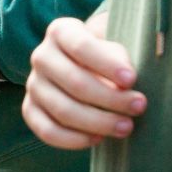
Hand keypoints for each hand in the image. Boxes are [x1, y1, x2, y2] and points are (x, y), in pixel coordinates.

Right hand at [22, 13, 145, 149]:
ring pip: (63, 109)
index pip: (82, 46)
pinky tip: (99, 140)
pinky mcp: (31, 109)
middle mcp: (42, 55)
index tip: (132, 79)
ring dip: (97, 122)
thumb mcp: (119, 40)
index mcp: (61, 31)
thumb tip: (139, 69)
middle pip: (74, 81)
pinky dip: (73, 139)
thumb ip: (127, 49)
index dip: (107, 65)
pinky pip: (47, 130)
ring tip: (126, 127)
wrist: (87, 66)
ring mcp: (34, 84)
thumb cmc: (110, 53)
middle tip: (139, 106)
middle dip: (110, 98)